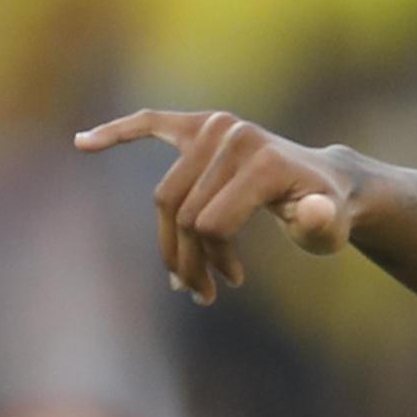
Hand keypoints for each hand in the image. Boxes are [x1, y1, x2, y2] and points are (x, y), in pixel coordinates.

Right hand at [75, 110, 353, 305]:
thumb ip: (323, 224)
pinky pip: (151, 125)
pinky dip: (118, 133)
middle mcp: (234, 135)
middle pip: (184, 211)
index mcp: (264, 161)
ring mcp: (215, 126)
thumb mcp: (333, 228)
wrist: (330, 183)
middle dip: (190, 258)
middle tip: (205, 293)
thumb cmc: (329, 212)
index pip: (211, 221)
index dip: (215, 259)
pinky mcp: (200, 123)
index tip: (234, 281)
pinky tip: (83, 143)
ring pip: (168, 196)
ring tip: (194, 279)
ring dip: (172, 241)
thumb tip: (312, 210)